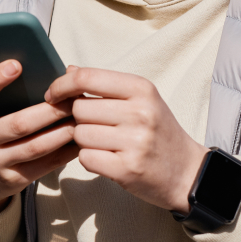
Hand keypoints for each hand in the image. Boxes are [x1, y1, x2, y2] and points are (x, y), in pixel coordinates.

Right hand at [0, 60, 78, 217]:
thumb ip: (14, 92)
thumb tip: (61, 71)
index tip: (16, 64)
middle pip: (18, 123)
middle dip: (50, 110)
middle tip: (74, 97)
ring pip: (35, 146)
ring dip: (63, 131)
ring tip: (83, 117)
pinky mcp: (13, 180)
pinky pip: (45, 165)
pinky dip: (66, 151)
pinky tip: (81, 140)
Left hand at [45, 65, 207, 212]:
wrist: (187, 172)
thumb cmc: (158, 132)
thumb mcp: (140, 100)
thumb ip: (104, 85)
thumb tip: (69, 70)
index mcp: (141, 89)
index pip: (87, 78)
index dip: (62, 85)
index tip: (53, 94)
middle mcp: (140, 112)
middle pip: (79, 109)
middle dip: (79, 119)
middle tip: (97, 127)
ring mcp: (135, 141)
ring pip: (79, 134)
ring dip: (84, 141)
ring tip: (105, 144)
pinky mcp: (128, 168)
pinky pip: (85, 158)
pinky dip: (90, 159)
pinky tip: (107, 159)